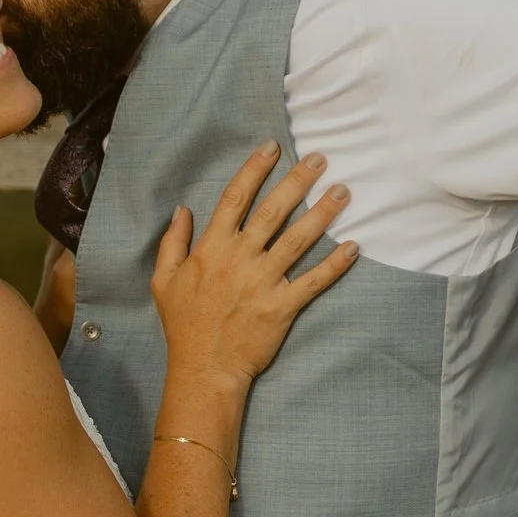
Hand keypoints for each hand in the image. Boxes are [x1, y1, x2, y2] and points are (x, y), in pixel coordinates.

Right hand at [151, 145, 356, 399]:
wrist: (203, 368)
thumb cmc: (183, 325)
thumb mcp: (163, 280)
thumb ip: (173, 242)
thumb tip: (182, 210)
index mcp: (212, 248)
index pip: (236, 198)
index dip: (254, 170)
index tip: (272, 148)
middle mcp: (240, 259)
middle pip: (273, 210)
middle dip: (298, 181)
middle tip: (320, 158)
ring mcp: (263, 282)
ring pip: (298, 239)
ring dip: (323, 213)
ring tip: (343, 191)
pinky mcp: (282, 307)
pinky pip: (313, 282)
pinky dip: (334, 265)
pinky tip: (353, 248)